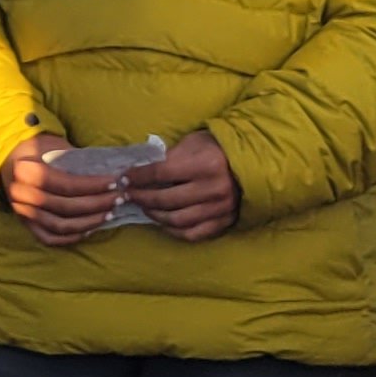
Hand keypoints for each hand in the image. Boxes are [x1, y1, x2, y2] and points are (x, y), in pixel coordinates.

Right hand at [0, 131, 122, 245]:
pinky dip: (72, 237)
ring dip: (89, 222)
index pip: (66, 184)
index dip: (94, 186)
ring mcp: (22, 212)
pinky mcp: (25, 223)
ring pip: (61, 225)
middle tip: (119, 198)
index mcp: (26, 171)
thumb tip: (109, 176)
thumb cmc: (38, 148)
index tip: (115, 183)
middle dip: (97, 204)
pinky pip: (50, 238)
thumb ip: (77, 163)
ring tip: (110, 214)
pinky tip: (90, 229)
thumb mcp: (55, 146)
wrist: (11, 156)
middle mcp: (21, 195)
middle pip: (66, 207)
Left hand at [126, 128, 240, 242]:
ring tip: (145, 207)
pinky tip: (163, 222)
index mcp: (204, 164)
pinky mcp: (224, 221)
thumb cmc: (216, 148)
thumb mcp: (192, 143)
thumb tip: (140, 171)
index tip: (124, 178)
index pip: (160, 173)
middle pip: (166, 199)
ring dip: (155, 215)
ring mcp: (220, 208)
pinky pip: (194, 233)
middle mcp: (213, 189)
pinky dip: (175, 230)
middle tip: (129, 194)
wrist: (251, 162)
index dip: (138, 177)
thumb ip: (169, 157)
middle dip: (142, 197)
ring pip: (178, 220)